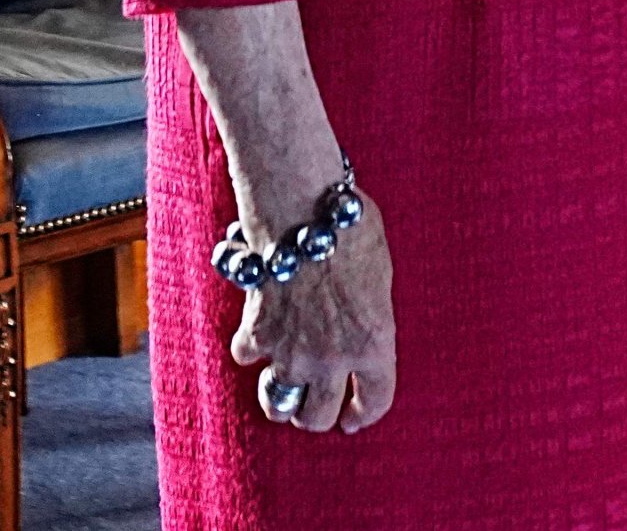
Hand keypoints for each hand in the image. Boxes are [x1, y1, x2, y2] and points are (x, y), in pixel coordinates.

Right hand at [229, 189, 396, 432]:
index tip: (352, 419)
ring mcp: (291, 351)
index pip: (375, 401)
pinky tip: (254, 331)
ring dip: (279, 395)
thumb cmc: (349, 227)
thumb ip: (370, 310)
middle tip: (312, 402)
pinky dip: (249, 346)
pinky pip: (246, 356)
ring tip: (280, 381)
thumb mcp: (380, 272)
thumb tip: (360, 317)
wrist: (302, 207)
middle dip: (315, 414)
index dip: (363, 413)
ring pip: (277, 403)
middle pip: (317, 417)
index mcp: (374, 343)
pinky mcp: (257, 333)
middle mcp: (332, 359)